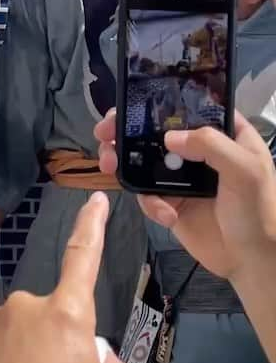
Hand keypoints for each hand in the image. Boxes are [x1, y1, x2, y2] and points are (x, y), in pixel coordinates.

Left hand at [0, 194, 117, 362]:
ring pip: (15, 331)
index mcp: (67, 316)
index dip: (92, 227)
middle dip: (53, 341)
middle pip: (49, 315)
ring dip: (20, 351)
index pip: (83, 259)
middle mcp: (26, 306)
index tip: (95, 198)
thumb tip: (95, 353)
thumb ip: (99, 358)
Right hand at [95, 110, 275, 284]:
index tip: (131, 103)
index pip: (187, 106)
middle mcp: (198, 150)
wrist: (254, 262)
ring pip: (142, 159)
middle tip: (104, 131)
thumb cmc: (259, 210)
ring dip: (121, 159)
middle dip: (124, 128)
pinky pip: (146, 194)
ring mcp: (181, 176)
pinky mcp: (170, 201)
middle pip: (154, 130)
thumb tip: (168, 137)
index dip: (158, 100)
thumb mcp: (246, 169)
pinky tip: (164, 214)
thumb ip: (210, 144)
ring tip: (108, 163)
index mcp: (222, 134)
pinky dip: (148, 202)